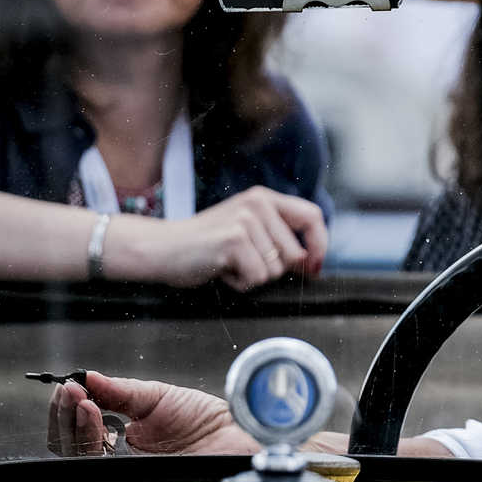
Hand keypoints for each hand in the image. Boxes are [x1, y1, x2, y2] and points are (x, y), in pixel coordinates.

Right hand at [47, 370, 258, 456]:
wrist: (236, 436)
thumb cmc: (205, 420)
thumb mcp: (157, 397)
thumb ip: (120, 391)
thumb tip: (87, 377)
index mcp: (121, 439)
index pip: (78, 430)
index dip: (68, 409)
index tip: (69, 387)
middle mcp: (118, 461)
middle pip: (71, 447)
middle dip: (66, 415)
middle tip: (73, 392)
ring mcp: (126, 476)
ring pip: (81, 462)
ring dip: (77, 426)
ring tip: (85, 402)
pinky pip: (103, 476)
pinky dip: (95, 445)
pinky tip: (100, 423)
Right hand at [109, 187, 327, 290]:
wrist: (161, 248)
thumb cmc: (205, 246)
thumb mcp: (248, 232)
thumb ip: (279, 240)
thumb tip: (314, 263)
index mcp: (264, 198)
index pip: (313, 216)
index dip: (320, 245)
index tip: (315, 267)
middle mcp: (258, 204)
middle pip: (295, 255)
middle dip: (272, 269)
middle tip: (241, 261)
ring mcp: (246, 220)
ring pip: (275, 271)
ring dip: (252, 276)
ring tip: (227, 262)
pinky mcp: (234, 240)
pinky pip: (256, 278)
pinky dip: (239, 283)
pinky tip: (220, 269)